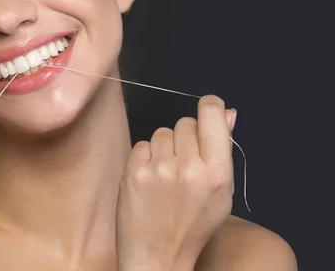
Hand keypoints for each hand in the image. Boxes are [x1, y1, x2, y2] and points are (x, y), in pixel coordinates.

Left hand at [115, 95, 236, 270]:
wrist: (158, 255)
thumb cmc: (193, 225)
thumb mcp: (221, 192)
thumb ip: (223, 150)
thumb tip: (227, 112)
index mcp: (218, 174)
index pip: (212, 115)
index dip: (210, 106)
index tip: (208, 108)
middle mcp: (189, 168)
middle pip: (185, 123)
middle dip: (186, 137)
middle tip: (185, 163)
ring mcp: (159, 169)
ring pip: (162, 132)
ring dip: (164, 147)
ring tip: (167, 174)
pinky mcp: (134, 172)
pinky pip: (142, 144)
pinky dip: (146, 157)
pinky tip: (151, 178)